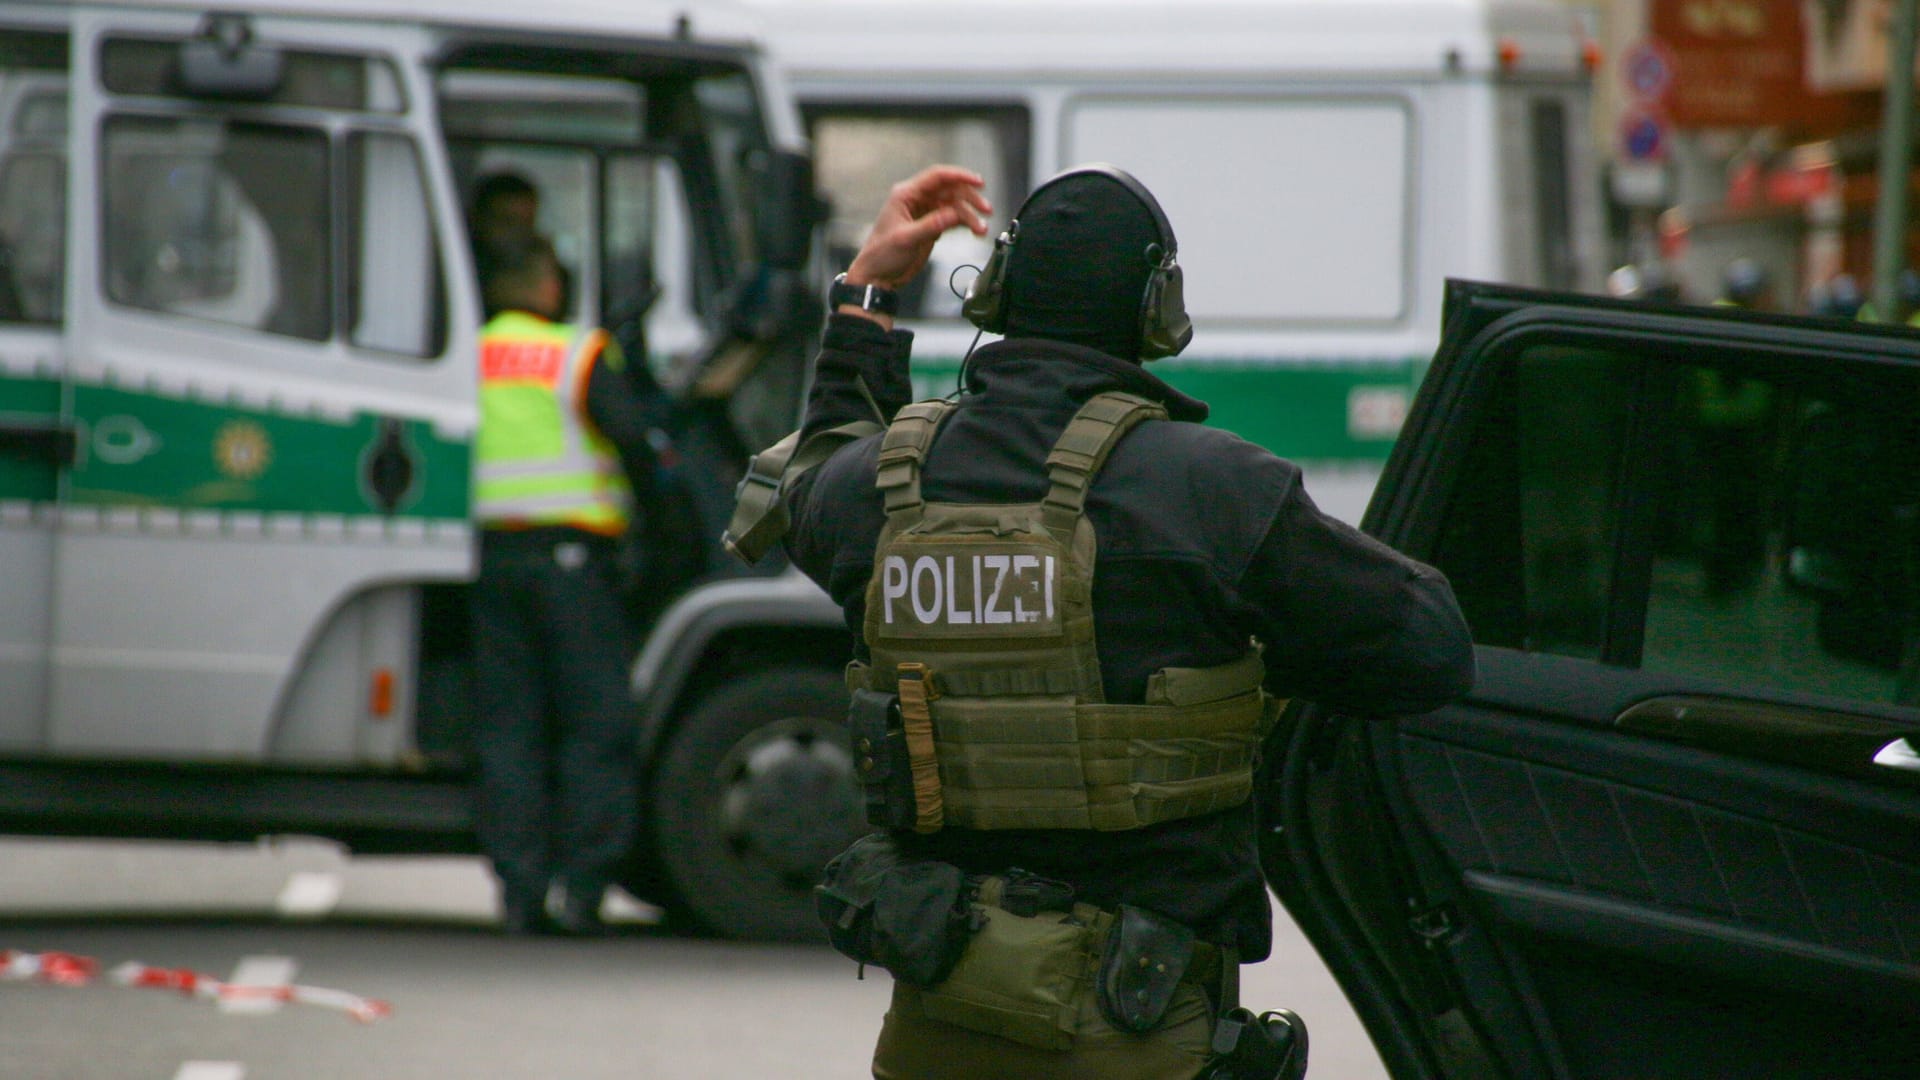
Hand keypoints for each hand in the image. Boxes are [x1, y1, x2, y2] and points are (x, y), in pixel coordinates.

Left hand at [844, 166, 991, 291]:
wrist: (877, 276)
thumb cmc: (881, 254)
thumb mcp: (906, 239)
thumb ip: (931, 225)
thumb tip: (954, 214)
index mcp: (906, 195)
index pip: (937, 177)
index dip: (959, 176)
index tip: (978, 182)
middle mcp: (917, 200)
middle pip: (950, 190)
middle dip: (970, 199)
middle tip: (985, 210)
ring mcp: (925, 213)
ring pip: (955, 206)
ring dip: (970, 215)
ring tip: (981, 228)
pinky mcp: (931, 226)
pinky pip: (953, 219)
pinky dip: (965, 224)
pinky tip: (975, 230)